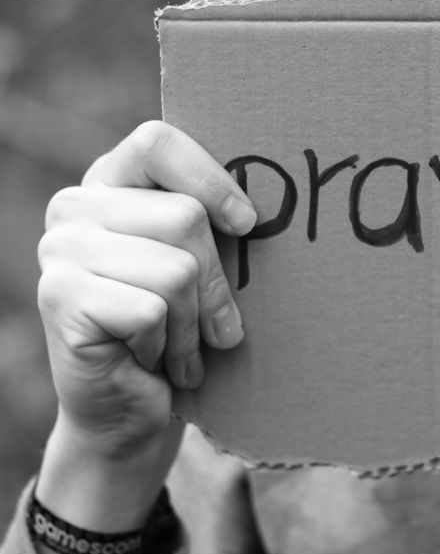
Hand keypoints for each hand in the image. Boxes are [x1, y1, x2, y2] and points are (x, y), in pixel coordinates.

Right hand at [34, 121, 255, 532]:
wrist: (131, 412)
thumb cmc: (182, 330)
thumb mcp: (205, 265)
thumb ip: (217, 222)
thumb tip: (266, 209)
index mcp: (111, 182)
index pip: (157, 141)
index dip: (211, 179)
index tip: (247, 224)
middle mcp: (76, 207)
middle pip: (185, 217)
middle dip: (217, 284)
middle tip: (218, 327)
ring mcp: (59, 250)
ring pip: (175, 269)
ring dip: (194, 324)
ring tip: (183, 346)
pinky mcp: (60, 297)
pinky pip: (152, 309)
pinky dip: (168, 345)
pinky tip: (150, 359)